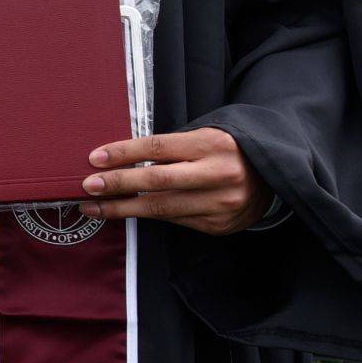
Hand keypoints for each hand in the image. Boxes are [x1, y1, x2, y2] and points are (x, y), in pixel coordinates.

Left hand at [81, 128, 267, 234]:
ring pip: (162, 208)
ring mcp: (221, 203)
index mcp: (211, 144)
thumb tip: (119, 158)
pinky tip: (129, 212)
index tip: (94, 158)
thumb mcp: (204, 137)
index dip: (123, 153)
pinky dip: (151, 216)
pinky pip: (176, 220)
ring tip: (95, 207)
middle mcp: (218, 174)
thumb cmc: (226, 150)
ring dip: (123, 208)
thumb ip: (170, 148)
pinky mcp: (220, 225)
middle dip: (118, 184)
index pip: (157, 147)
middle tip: (87, 187)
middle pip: (156, 181)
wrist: (273, 176)